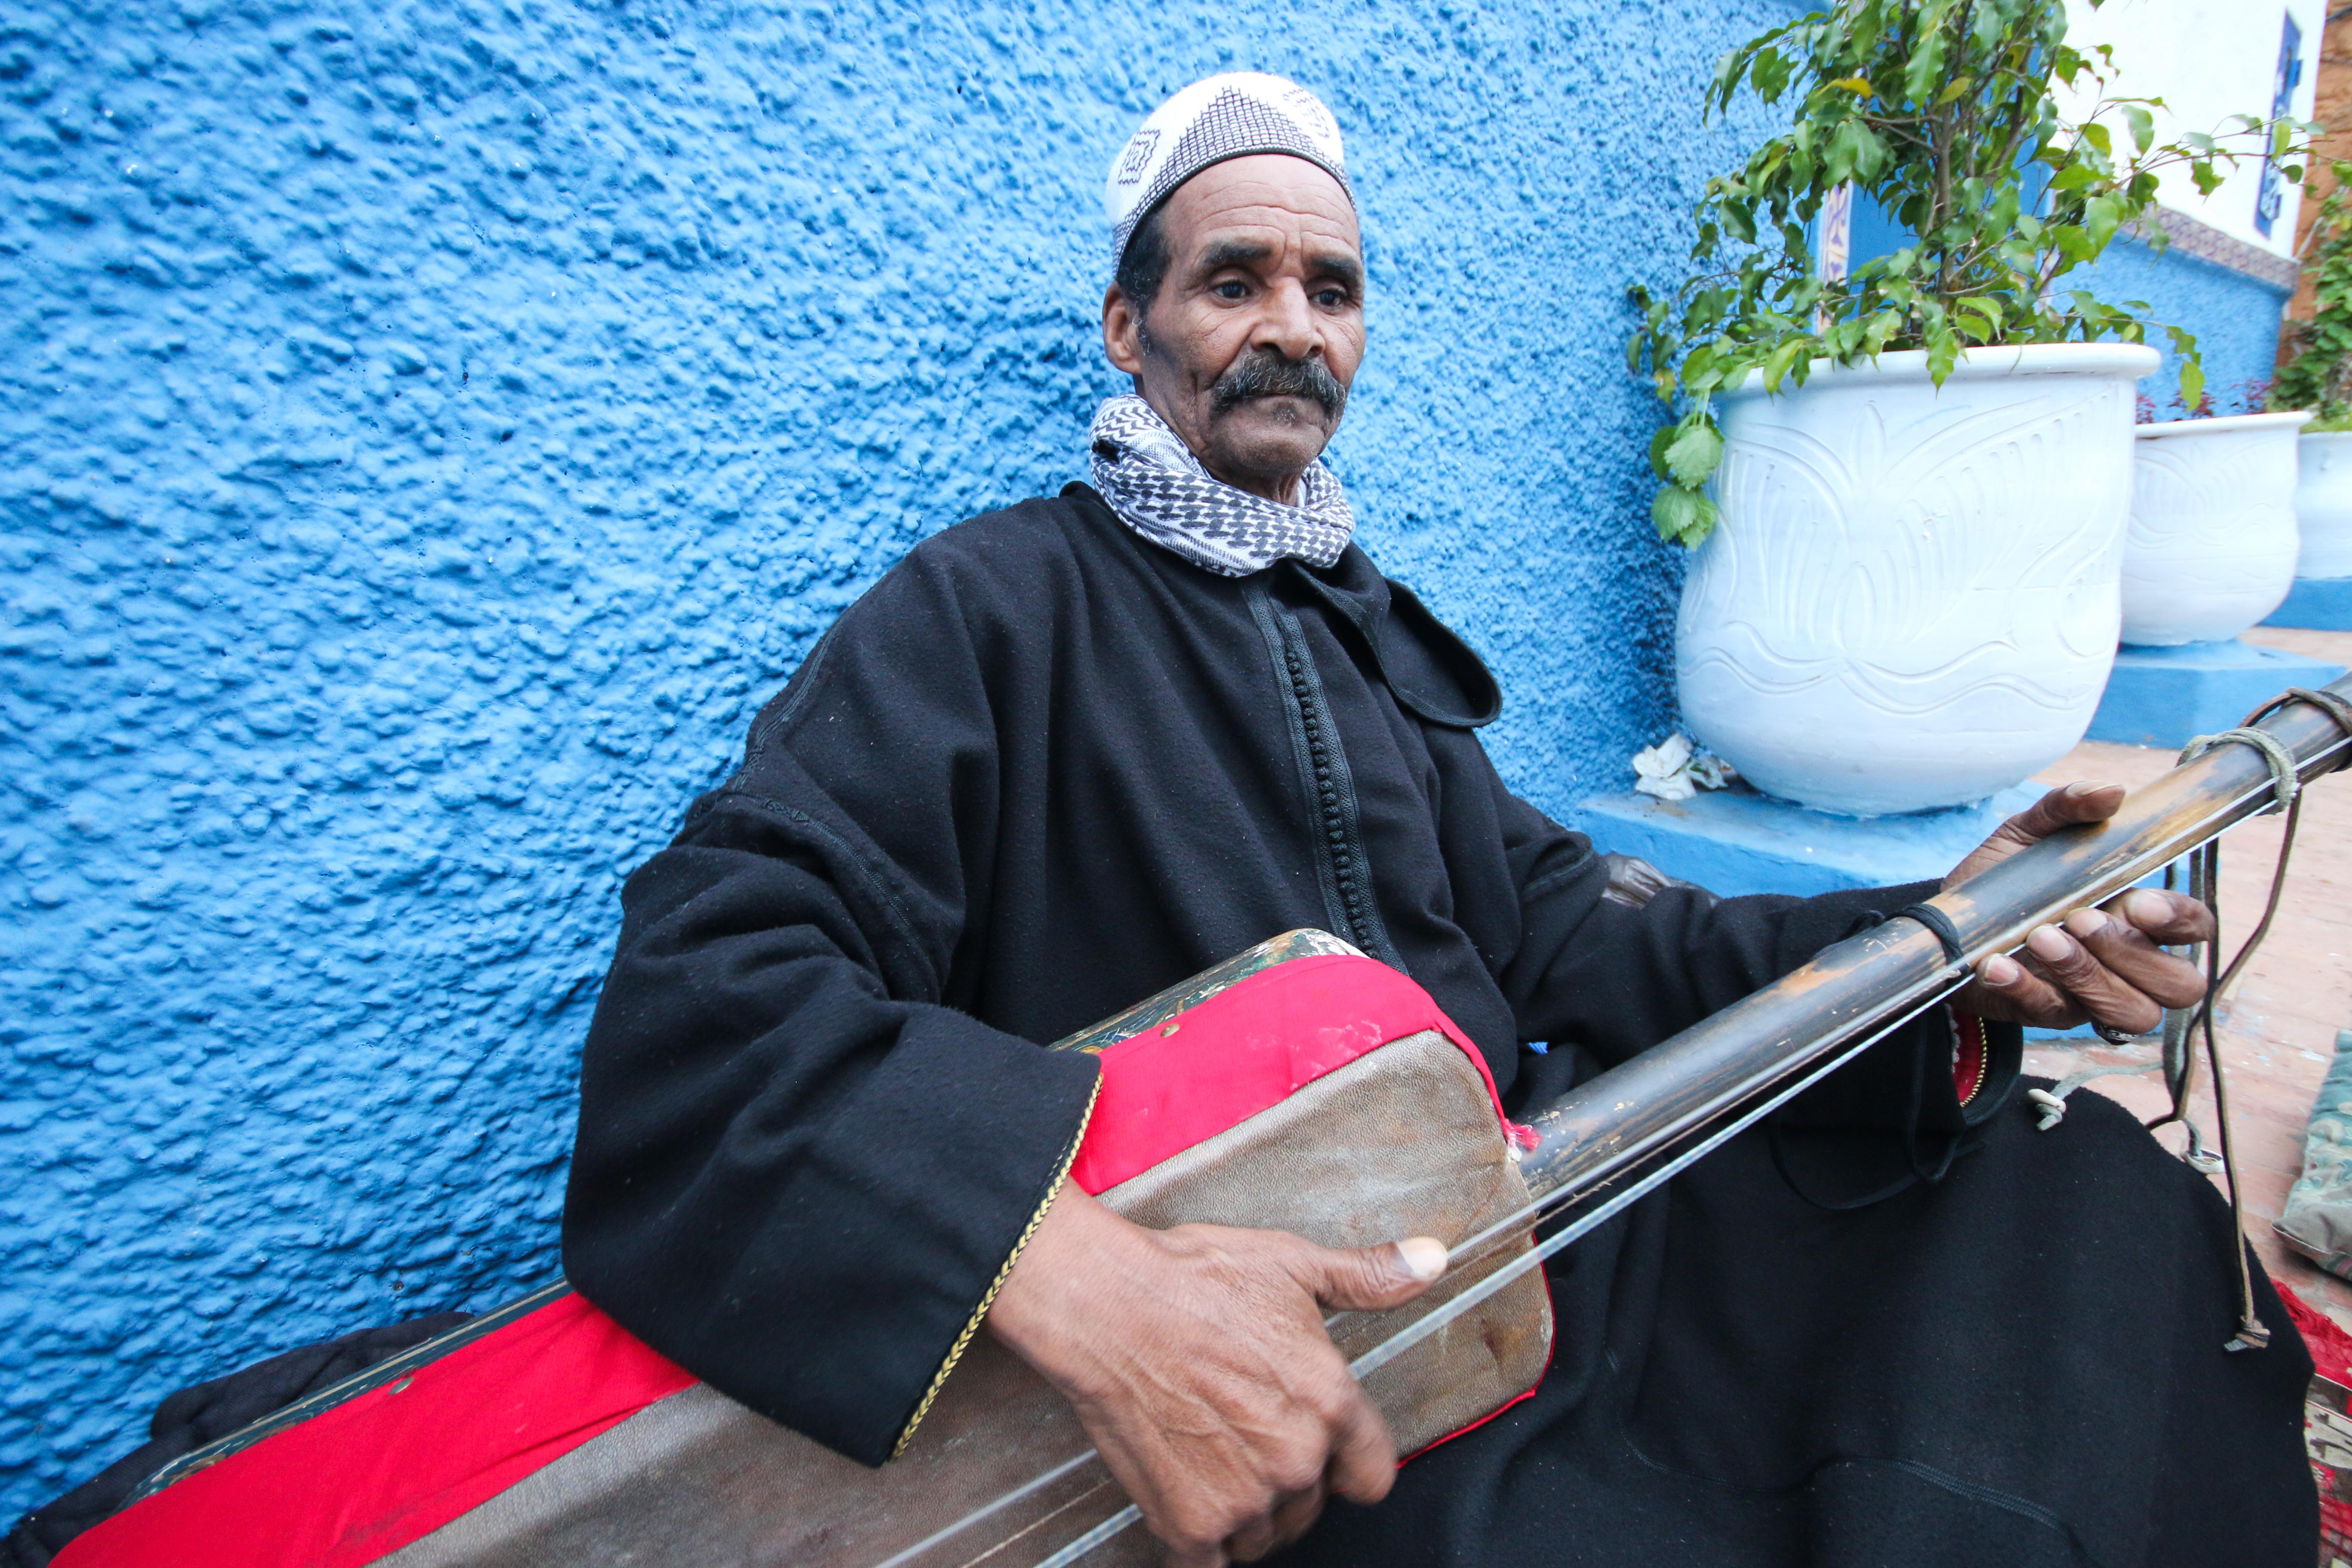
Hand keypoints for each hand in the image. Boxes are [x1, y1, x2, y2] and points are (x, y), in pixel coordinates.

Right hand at [986, 1185, 1446, 1565]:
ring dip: (1248, 1508)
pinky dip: (1203, 1536)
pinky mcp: (1190, 1523)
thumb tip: (1430, 1260)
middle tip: (1243, 1430)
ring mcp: (1244, 1498)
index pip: (1372, 1475)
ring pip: (1266, 1534)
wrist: (1106, 1306)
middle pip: (1314, 1503)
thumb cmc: (1191, 1280)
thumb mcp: (1290, 1263)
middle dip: (1288, 1476)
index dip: (1346, 1461)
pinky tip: (1187, 1489)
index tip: (1318, 1446)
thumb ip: (1366, 1277)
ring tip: (1213, 1453)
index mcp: (1331, 1402)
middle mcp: (1296, 1459)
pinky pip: (1214, 1561)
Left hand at [1943, 781, 2215, 1032]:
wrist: (1947, 920)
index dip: (2180, 919)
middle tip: (2081, 918)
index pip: (2196, 926)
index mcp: (2140, 916)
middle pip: (2180, 983)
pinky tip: (1996, 963)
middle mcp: (2129, 963)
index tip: (2139, 901)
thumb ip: (2068, 808)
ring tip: (2039, 936)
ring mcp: (2093, 995)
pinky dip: (2024, 987)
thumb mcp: (2029, 833)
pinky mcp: (2049, 1013)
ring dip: (2088, 976)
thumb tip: (2111, 791)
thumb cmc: (2008, 877)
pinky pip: (2053, 1013)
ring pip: (2133, 1013)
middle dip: (2136, 954)